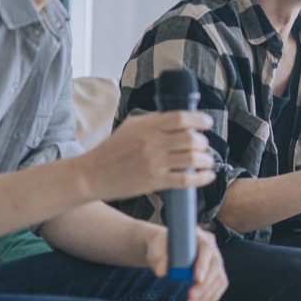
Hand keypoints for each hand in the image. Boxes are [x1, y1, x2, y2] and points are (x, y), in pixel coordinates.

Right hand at [84, 111, 215, 201]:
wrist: (92, 175)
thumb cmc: (111, 150)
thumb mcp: (130, 126)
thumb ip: (152, 120)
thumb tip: (177, 118)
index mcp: (146, 126)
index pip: (181, 118)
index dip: (199, 120)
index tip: (207, 123)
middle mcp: (152, 143)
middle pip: (191, 139)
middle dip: (203, 142)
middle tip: (204, 145)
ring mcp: (154, 163)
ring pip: (192, 159)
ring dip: (206, 160)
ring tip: (207, 161)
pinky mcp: (155, 182)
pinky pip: (186, 180)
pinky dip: (201, 178)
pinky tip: (207, 176)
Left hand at [145, 227, 227, 300]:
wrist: (164, 249)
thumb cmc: (160, 247)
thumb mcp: (155, 250)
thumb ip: (158, 259)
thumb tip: (161, 271)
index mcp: (198, 235)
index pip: (206, 249)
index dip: (203, 264)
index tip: (197, 279)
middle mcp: (211, 246)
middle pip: (215, 265)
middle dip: (205, 285)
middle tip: (191, 298)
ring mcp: (214, 258)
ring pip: (219, 277)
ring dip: (207, 294)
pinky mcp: (215, 271)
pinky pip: (219, 284)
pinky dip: (212, 297)